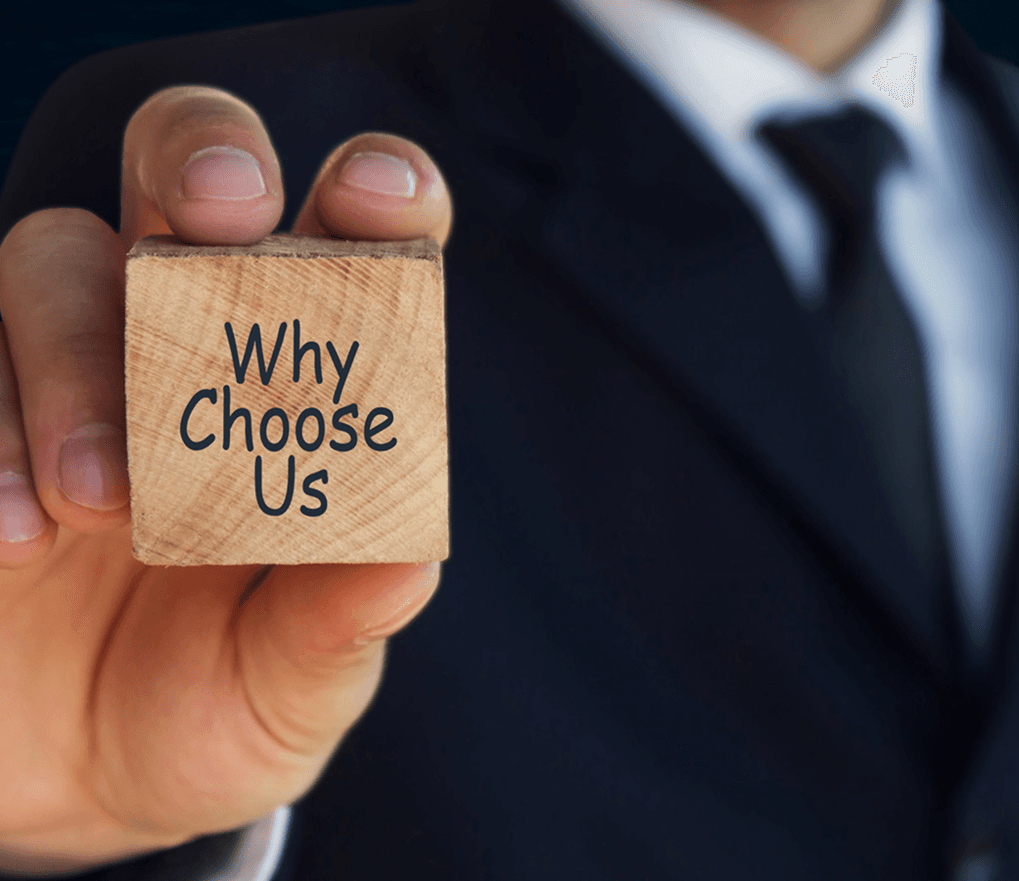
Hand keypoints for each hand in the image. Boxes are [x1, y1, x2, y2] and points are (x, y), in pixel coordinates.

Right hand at [0, 85, 450, 874]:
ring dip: (82, 352)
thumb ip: (339, 621)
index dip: (377, 198)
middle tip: (223, 206)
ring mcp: (60, 372)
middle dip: (207, 159)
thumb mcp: (290, 686)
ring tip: (100, 499)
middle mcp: (183, 348)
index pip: (351, 252)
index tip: (377, 194)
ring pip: (53, 255)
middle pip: (188, 177)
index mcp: (300, 397)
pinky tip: (12, 537)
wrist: (74, 784)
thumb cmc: (212, 708)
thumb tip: (413, 554)